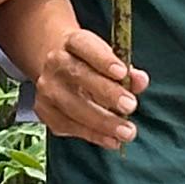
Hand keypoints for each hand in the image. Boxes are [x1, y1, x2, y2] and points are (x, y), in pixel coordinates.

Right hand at [26, 21, 144, 146]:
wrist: (60, 71)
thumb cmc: (93, 66)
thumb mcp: (111, 62)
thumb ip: (128, 72)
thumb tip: (140, 81)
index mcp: (72, 43)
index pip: (84, 45)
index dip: (103, 59)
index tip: (122, 72)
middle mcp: (55, 62)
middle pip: (78, 75)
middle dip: (106, 92)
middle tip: (130, 106)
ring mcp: (47, 87)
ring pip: (72, 105)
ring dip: (102, 121)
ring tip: (126, 132)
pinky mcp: (45, 110)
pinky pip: (68, 125)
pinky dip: (92, 135)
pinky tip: (112, 141)